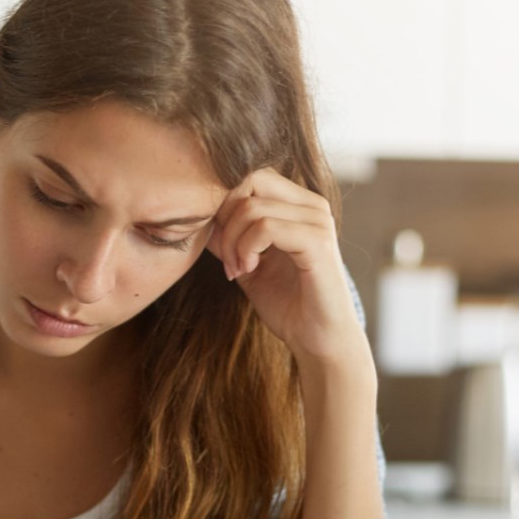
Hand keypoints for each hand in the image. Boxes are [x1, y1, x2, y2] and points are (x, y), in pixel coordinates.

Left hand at [204, 167, 367, 365]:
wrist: (318, 341)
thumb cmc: (288, 305)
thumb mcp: (246, 264)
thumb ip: (227, 238)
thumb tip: (201, 216)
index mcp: (299, 205)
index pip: (251, 176)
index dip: (224, 205)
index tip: (221, 246)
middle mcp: (312, 205)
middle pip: (250, 181)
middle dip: (225, 218)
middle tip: (227, 257)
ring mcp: (317, 221)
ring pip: (252, 206)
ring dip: (233, 241)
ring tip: (238, 269)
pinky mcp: (317, 241)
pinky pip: (266, 226)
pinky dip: (247, 248)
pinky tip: (249, 270)